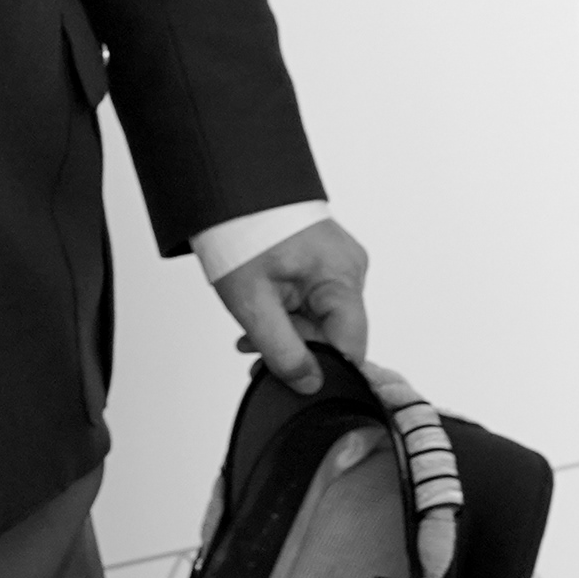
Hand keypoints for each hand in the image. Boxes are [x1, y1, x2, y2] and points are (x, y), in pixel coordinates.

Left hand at [211, 218, 370, 389]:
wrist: (227, 192)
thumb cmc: (239, 236)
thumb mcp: (254, 304)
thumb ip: (283, 352)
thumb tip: (309, 385)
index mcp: (342, 276)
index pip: (351, 346)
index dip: (323, 369)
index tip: (289, 376)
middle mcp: (350, 268)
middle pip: (335, 333)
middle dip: (296, 348)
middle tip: (254, 350)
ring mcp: (339, 263)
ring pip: (323, 319)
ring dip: (289, 331)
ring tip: (251, 332)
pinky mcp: (325, 261)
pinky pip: (316, 300)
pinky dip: (291, 312)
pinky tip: (265, 312)